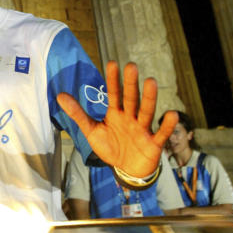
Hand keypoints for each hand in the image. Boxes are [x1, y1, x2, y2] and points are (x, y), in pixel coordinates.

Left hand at [57, 60, 177, 179]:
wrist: (127, 169)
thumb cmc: (111, 147)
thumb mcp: (91, 131)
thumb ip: (78, 114)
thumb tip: (59, 95)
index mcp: (116, 114)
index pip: (114, 94)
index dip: (113, 80)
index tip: (112, 63)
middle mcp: (130, 118)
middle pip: (131, 99)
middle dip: (130, 84)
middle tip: (131, 66)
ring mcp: (143, 129)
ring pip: (146, 111)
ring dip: (149, 98)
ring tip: (151, 81)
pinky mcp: (154, 143)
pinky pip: (161, 133)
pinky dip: (167, 126)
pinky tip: (172, 114)